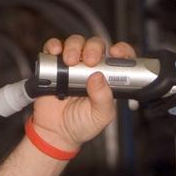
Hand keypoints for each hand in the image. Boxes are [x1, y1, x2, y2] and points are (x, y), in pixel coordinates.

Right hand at [31, 35, 137, 150]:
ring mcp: (72, 65)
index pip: (119, 59)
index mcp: (107, 79)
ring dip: (74, 47)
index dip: (121, 51)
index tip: (116, 52)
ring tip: (70, 62)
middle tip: (90, 61)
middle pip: (95, 45)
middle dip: (93, 48)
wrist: (55, 133)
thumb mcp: (100, 116)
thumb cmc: (81, 125)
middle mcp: (91, 69)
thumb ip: (103, 99)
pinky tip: (55, 53)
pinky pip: (53, 48)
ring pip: (76, 43)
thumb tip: (99, 77)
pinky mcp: (53, 65)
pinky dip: (54, 46)